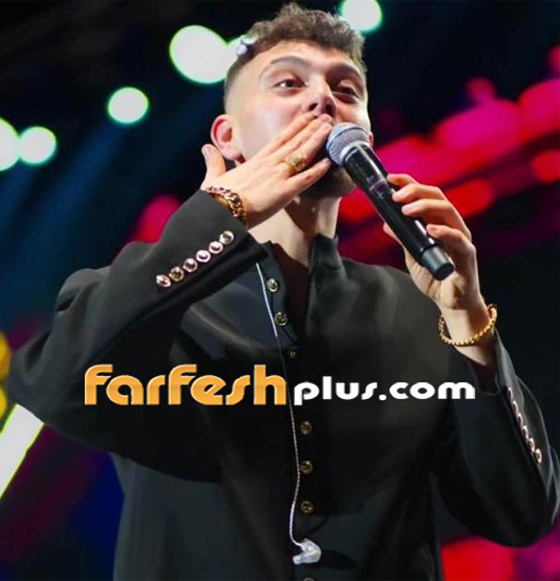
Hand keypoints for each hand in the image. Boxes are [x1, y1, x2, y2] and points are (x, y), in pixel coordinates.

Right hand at [200, 112, 333, 227]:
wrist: (220, 212)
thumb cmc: (215, 198)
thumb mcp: (213, 176)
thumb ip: (213, 162)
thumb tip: (206, 148)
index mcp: (255, 161)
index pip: (279, 140)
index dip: (294, 128)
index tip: (306, 117)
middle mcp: (269, 164)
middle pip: (294, 142)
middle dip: (310, 128)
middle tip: (325, 117)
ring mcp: (278, 176)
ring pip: (302, 154)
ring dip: (317, 140)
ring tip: (330, 128)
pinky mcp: (284, 191)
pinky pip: (306, 179)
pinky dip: (318, 170)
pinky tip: (330, 161)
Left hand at [382, 173, 483, 312]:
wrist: (452, 303)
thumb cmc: (435, 277)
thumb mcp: (413, 255)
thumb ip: (403, 238)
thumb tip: (385, 223)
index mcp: (438, 221)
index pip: (425, 195)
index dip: (409, 183)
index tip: (390, 179)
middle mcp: (451, 225)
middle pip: (437, 197)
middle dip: (415, 191)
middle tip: (396, 196)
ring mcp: (461, 238)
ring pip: (448, 212)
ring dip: (425, 207)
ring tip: (406, 210)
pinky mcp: (467, 254)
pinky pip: (458, 239)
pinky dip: (444, 232)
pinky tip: (430, 229)